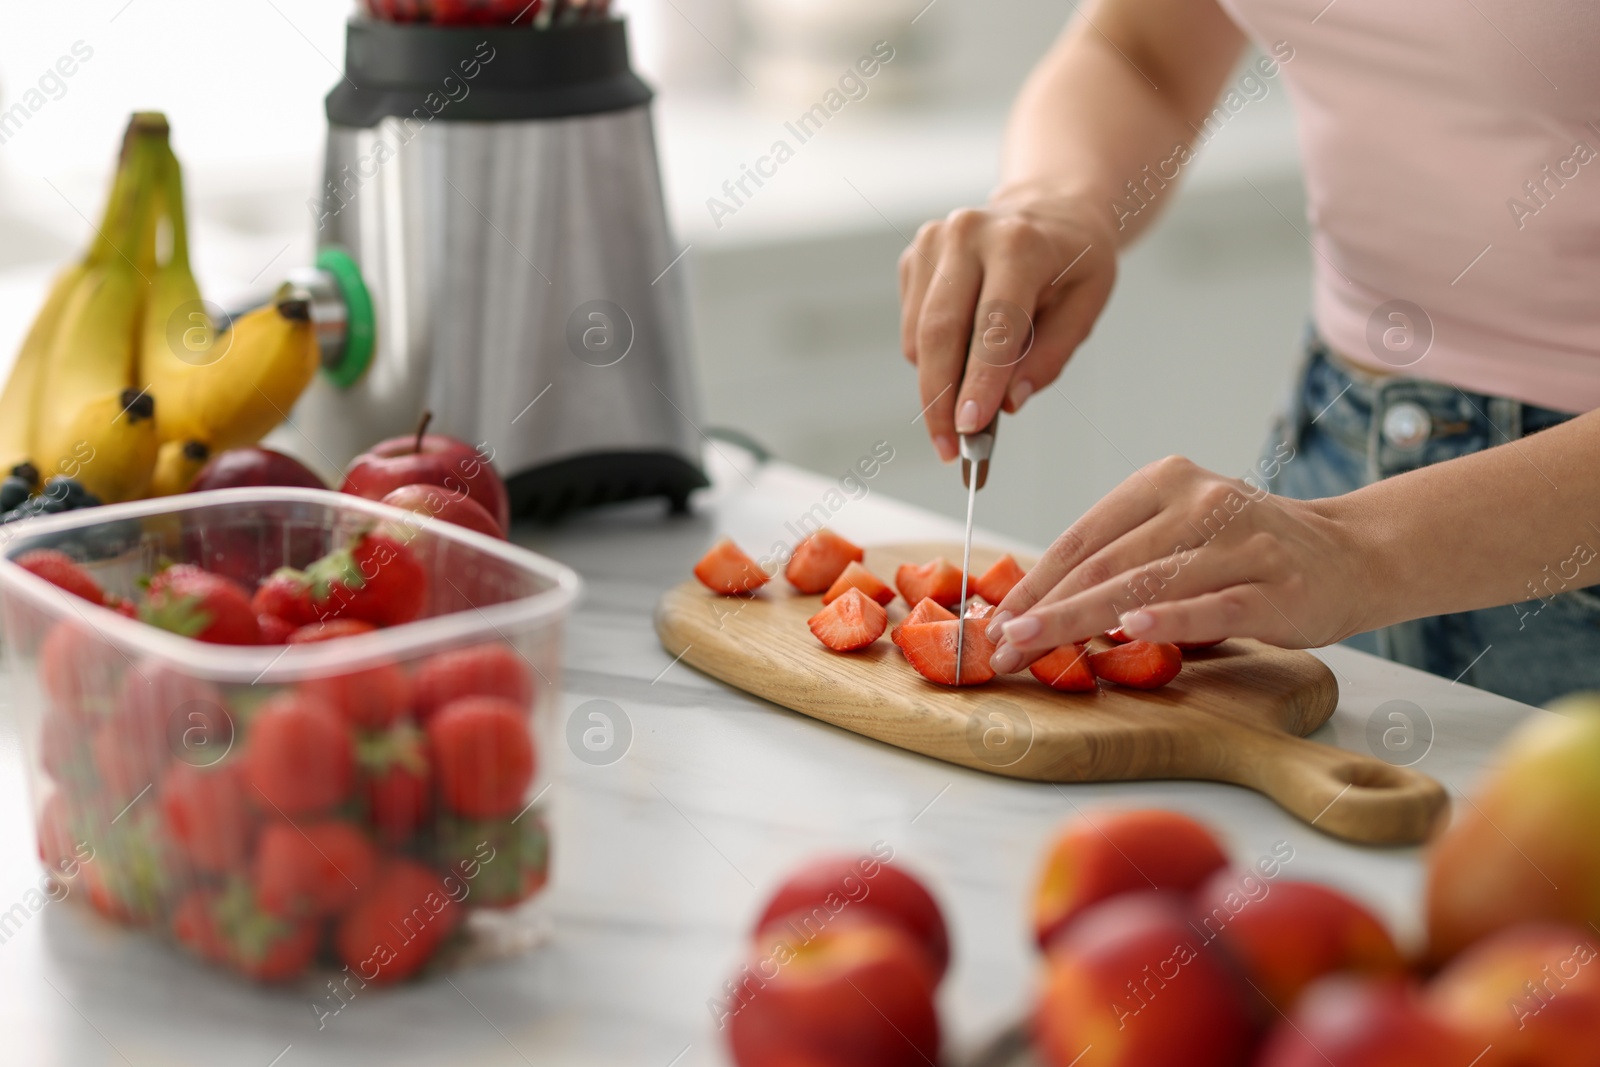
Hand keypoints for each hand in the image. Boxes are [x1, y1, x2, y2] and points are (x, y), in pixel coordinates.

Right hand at [899, 194, 1115, 461]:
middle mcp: (969, 233)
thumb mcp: (1086, 306)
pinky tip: (962, 356)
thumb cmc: (1074, 262)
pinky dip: (932, 358)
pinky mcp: (915, 257)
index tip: (969, 428)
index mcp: (1020, 243)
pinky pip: (913, 328)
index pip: (993, 323)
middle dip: (941, 398)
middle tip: (948, 449)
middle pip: (941, 330)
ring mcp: (934, 242)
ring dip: (936, 385)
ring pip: (921, 336)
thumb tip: (1006, 404)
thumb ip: (1049, 357)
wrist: (1050, 209)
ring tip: (963, 409)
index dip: (979, 380)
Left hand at [984, 456, 1372, 672]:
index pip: (1083, 538)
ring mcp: (1239, 545)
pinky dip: (1170, 620)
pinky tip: (1130, 631)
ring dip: (1081, 621)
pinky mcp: (1273, 588)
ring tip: (1035, 646)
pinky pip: (1211, 607)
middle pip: (1103, 564)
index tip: (994, 620)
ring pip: (1145, 585)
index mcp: (1165, 481)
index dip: (1033, 583)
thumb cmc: (1248, 551)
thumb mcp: (1181, 532)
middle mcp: (1200, 503)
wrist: (1352, 554)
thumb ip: (1122, 555)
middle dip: (1044, 610)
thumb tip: (1038, 602)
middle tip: (1001, 646)